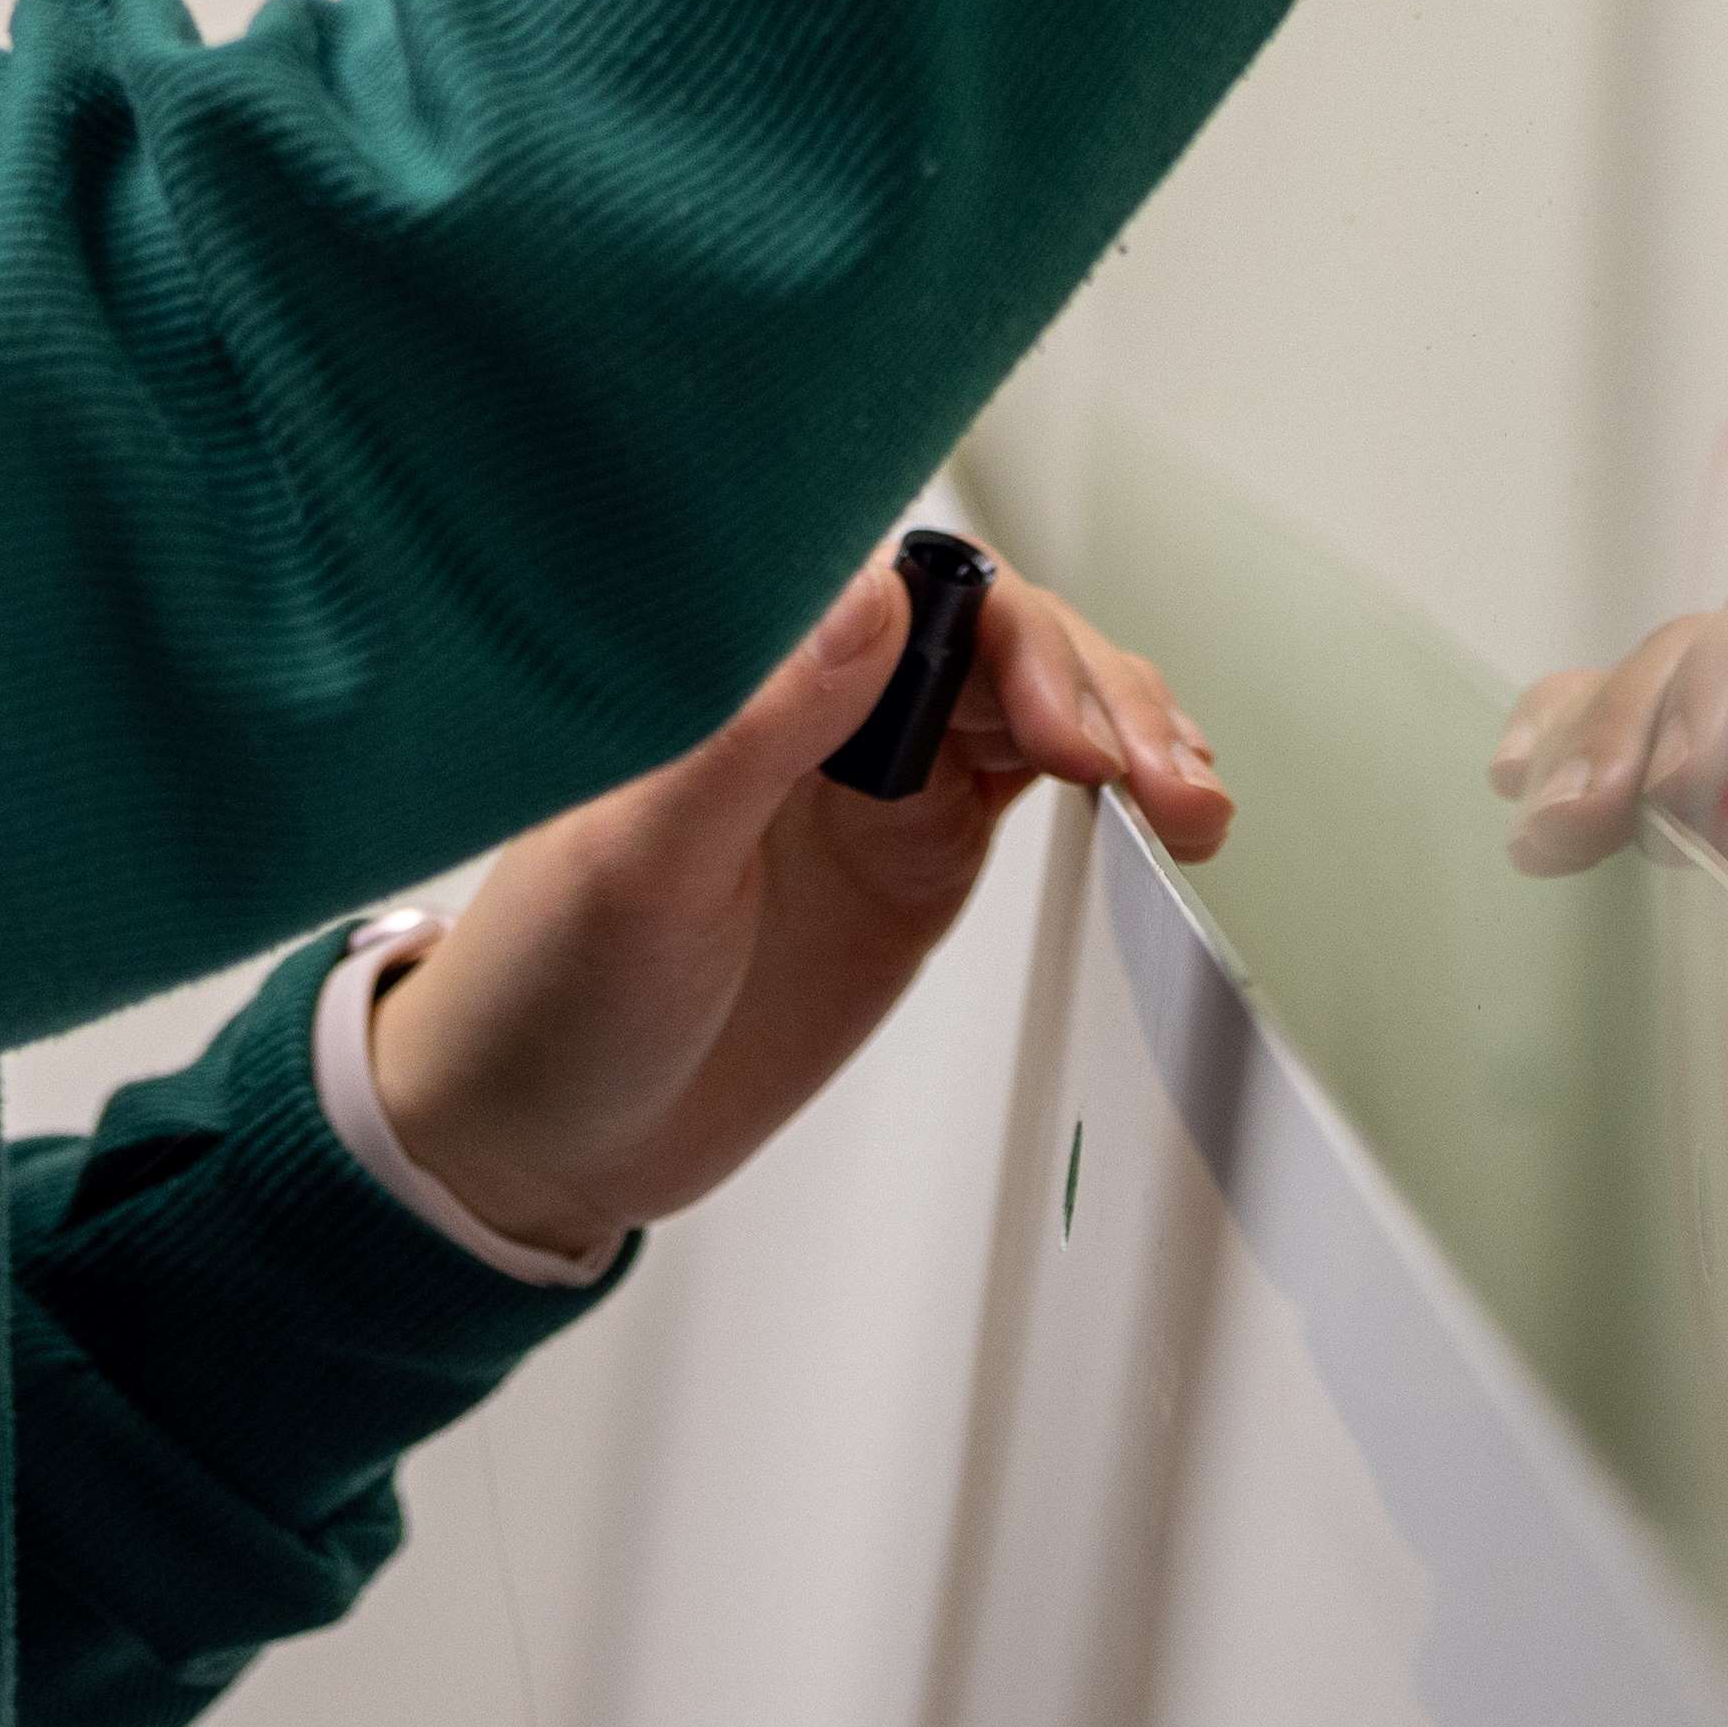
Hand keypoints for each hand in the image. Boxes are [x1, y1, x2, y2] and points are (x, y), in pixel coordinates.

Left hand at [360, 551, 1228, 1264]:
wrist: (540, 1137)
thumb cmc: (541, 991)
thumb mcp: (638, 864)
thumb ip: (747, 729)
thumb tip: (865, 596)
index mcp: (738, 675)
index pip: (907, 589)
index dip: (1009, 635)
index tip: (1065, 724)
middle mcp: (810, 707)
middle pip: (995, 634)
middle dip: (1096, 687)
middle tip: (1155, 779)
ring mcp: (868, 779)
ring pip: (1031, 698)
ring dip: (1125, 726)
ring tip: (1187, 800)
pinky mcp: (908, 854)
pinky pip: (1026, 780)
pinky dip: (1105, 781)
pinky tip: (1156, 807)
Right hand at [1491, 560, 1727, 1092]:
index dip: (1718, 681)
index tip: (1678, 782)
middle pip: (1701, 651)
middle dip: (1628, 724)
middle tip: (1579, 823)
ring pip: (1647, 689)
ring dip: (1581, 742)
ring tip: (1544, 835)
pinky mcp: (1725, 812)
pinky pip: (1626, 738)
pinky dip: (1563, 742)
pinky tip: (1521, 787)